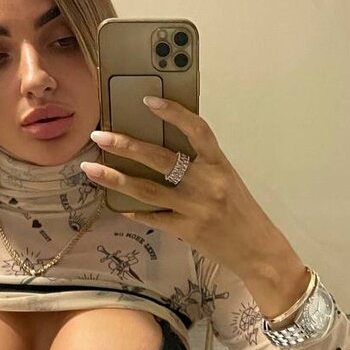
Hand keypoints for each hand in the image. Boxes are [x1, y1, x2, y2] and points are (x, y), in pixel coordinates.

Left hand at [82, 95, 292, 278]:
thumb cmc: (241, 211)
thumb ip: (200, 165)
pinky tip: (117, 205)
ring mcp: (195, 208)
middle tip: (100, 136)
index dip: (173, 112)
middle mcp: (207, 183)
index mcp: (220, 164)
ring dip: (115, 178)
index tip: (147, 99)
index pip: (197, 130)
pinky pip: (153, 217)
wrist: (258, 250)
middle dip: (126, 145)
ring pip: (147, 189)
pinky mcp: (187, 230)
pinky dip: (134, 211)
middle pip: (160, 159)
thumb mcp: (226, 180)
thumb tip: (160, 151)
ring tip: (91, 169)